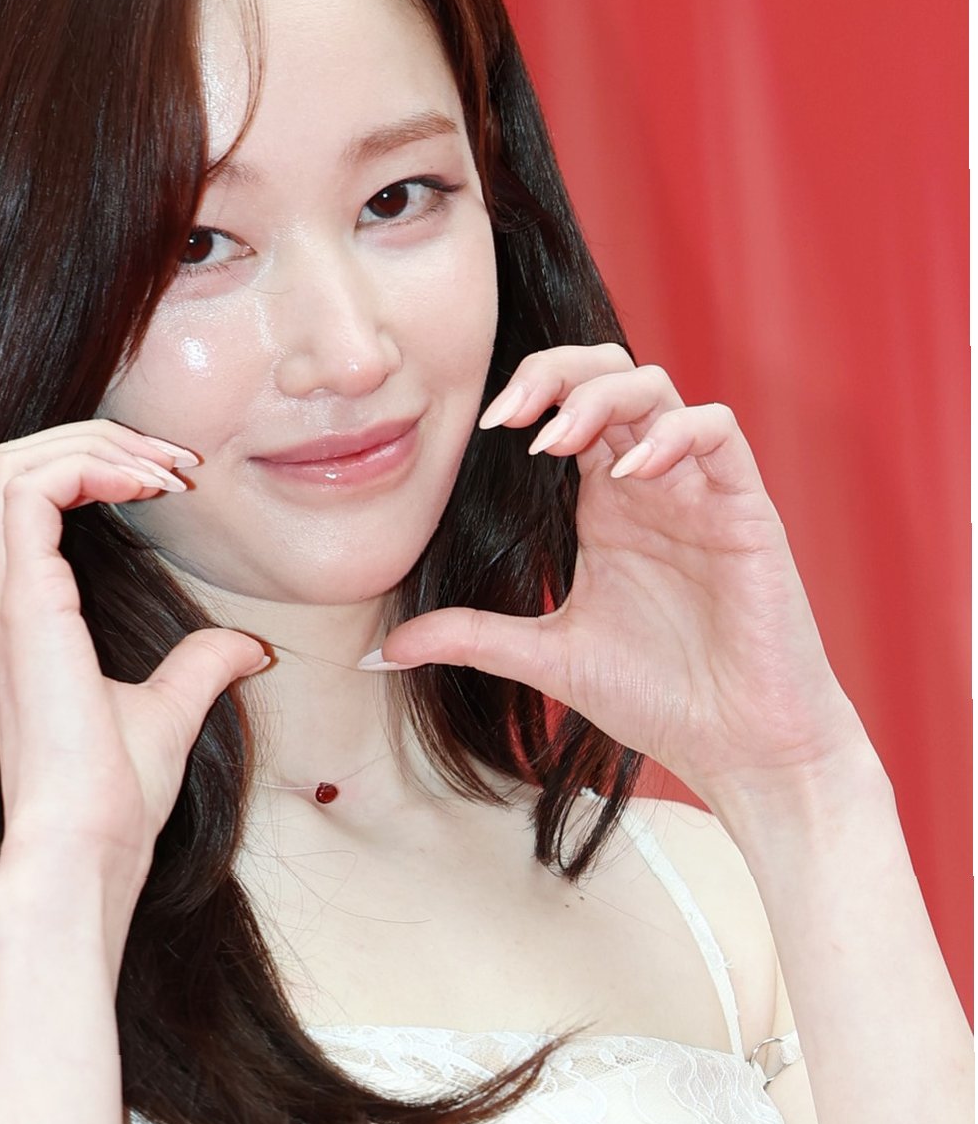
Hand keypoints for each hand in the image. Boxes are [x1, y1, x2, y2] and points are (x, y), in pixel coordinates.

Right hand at [0, 419, 267, 945]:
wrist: (85, 846)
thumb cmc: (112, 797)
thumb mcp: (169, 713)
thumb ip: (199, 668)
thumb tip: (247, 648)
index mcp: (25, 614)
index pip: (29, 497)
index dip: (96, 465)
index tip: (171, 483)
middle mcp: (4, 597)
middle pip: (16, 463)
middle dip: (99, 439)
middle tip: (175, 462)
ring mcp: (6, 599)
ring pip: (15, 462)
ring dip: (97, 445)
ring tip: (166, 469)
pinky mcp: (24, 605)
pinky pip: (31, 491)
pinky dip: (91, 467)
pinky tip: (151, 488)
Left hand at [370, 344, 865, 805]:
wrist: (740, 749)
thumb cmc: (658, 699)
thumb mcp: (543, 659)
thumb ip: (468, 638)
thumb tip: (376, 655)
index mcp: (605, 505)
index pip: (568, 409)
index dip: (527, 396)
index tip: (479, 427)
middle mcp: (650, 486)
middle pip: (610, 376)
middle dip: (558, 374)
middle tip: (510, 414)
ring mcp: (701, 493)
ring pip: (660, 390)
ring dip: (603, 397)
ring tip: (555, 441)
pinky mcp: (748, 512)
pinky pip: (718, 433)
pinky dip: (674, 434)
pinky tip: (630, 472)